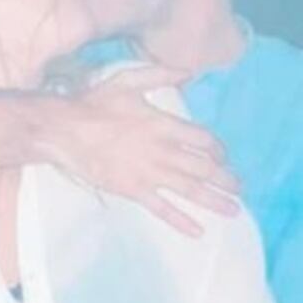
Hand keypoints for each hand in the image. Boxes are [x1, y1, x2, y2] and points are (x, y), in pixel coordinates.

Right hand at [36, 65, 240, 236]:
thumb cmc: (94, 103)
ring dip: (214, 201)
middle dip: (225, 179)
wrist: (64, 131)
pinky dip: (181, 220)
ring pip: (190, 190)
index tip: (222, 156)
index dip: (217, 149)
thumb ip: (160, 74)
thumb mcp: (128, 80)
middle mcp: (163, 151)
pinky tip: (198, 231)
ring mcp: (149, 173)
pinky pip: (162, 209)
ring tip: (233, 210)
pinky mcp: (134, 191)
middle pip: (203, 168)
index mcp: (163, 124)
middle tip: (238, 188)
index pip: (202, 140)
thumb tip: (188, 71)